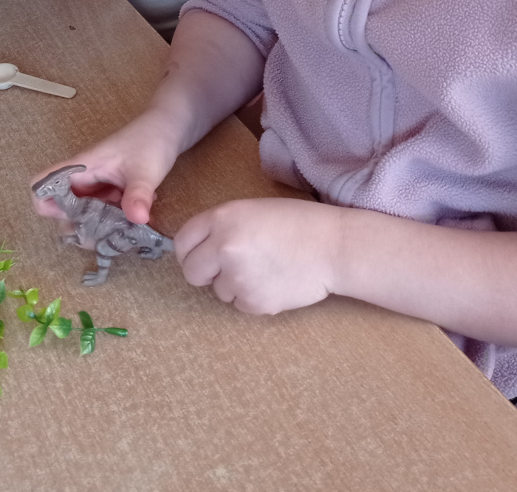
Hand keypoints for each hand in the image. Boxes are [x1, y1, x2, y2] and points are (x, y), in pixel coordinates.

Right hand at [32, 107, 185, 225]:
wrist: (169, 128)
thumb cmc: (151, 140)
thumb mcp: (145, 170)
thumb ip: (138, 194)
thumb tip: (138, 219)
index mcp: (82, 167)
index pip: (42, 183)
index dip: (45, 203)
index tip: (71, 219)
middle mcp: (84, 178)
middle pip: (62, 208)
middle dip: (77, 227)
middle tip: (102, 237)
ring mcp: (97, 186)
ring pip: (83, 214)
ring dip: (96, 227)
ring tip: (120, 233)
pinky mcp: (111, 192)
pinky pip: (102, 213)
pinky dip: (112, 222)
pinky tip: (133, 222)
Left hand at [175, 199, 343, 314]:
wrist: (333, 246)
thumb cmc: (298, 223)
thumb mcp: (252, 211)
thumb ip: (222, 227)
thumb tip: (197, 250)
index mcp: (222, 218)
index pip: (182, 242)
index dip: (189, 251)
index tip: (199, 256)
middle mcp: (224, 248)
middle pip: (191, 272)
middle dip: (205, 273)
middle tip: (228, 267)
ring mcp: (238, 277)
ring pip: (218, 291)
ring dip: (233, 284)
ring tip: (264, 268)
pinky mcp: (254, 302)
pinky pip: (240, 304)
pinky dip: (252, 297)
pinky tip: (274, 280)